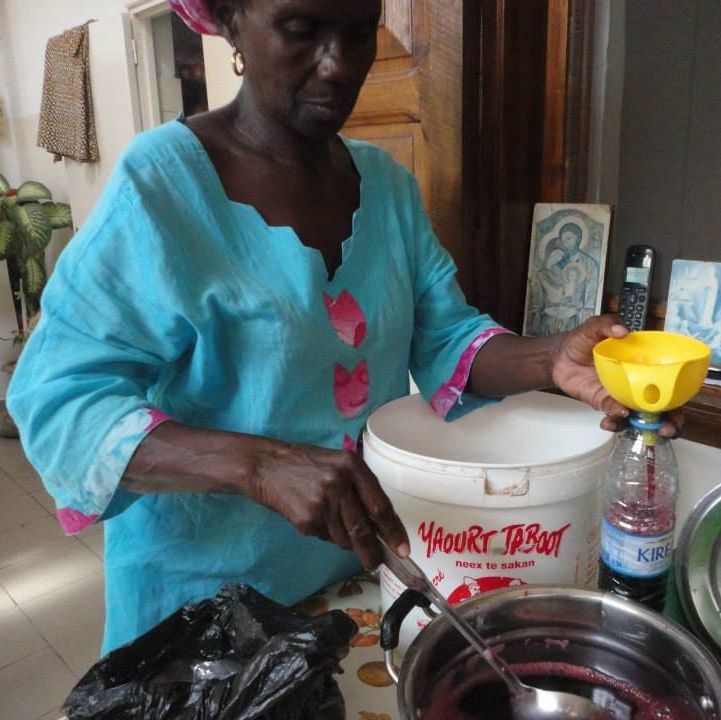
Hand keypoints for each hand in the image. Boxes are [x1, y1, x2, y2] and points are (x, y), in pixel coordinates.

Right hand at [247, 441, 409, 568]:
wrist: (266, 465)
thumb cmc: (306, 464)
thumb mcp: (338, 464)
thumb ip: (359, 488)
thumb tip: (380, 526)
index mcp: (352, 466)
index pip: (380, 505)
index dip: (393, 531)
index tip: (402, 549)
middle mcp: (340, 483)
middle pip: (364, 530)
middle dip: (372, 552)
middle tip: (376, 563)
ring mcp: (322, 502)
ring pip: (344, 538)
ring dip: (343, 539)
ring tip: (329, 520)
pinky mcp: (306, 519)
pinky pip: (324, 537)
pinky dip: (323, 534)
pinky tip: (313, 517)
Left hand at [550, 315, 682, 437]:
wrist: (560, 354)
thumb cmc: (583, 341)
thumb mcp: (595, 327)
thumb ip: (608, 324)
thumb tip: (623, 331)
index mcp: (643, 366)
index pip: (668, 383)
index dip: (678, 396)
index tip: (679, 404)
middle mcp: (636, 384)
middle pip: (661, 408)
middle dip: (668, 423)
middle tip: (664, 428)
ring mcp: (620, 395)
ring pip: (638, 417)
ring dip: (641, 427)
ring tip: (634, 423)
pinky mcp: (603, 402)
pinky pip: (613, 414)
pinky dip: (615, 418)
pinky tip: (611, 418)